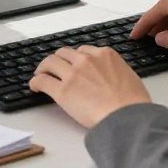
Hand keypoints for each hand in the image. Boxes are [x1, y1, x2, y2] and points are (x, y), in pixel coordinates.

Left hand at [29, 45, 151, 127]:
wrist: (127, 116)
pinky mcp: (62, 90)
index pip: (83, 51)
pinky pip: (43, 81)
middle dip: (58, 60)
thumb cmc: (133, 103)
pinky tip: (35, 86)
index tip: (72, 64)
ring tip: (40, 74)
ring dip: (44, 68)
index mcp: (104, 54)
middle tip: (54, 68)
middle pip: (64, 53)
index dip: (75, 59)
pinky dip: (36, 82)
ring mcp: (73, 74)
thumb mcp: (129, 76)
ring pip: (50, 62)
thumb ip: (115, 71)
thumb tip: (112, 77)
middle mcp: (86, 60)